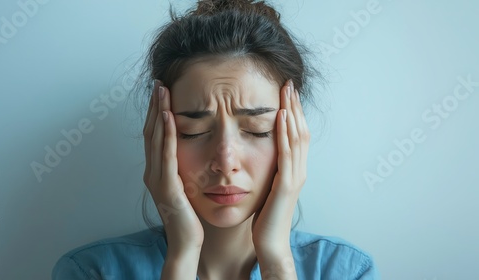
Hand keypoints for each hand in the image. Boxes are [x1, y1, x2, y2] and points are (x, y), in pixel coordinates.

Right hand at [143, 80, 203, 252]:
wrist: (187, 242)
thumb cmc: (190, 216)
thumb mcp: (186, 186)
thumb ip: (183, 168)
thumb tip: (191, 150)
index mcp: (157, 171)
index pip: (155, 135)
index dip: (157, 112)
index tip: (164, 91)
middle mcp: (152, 172)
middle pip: (151, 131)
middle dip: (155, 105)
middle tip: (160, 82)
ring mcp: (157, 179)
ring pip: (155, 138)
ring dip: (158, 112)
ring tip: (163, 90)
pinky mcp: (166, 186)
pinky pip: (166, 155)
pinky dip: (166, 134)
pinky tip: (169, 116)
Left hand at [252, 79, 308, 254]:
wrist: (270, 242)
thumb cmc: (266, 216)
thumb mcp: (270, 187)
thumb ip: (272, 170)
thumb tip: (266, 154)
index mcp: (295, 169)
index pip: (297, 134)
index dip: (294, 112)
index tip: (286, 93)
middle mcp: (299, 170)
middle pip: (301, 130)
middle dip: (295, 105)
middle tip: (289, 84)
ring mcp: (295, 176)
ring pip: (298, 137)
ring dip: (292, 112)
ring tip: (286, 92)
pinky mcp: (287, 184)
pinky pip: (287, 153)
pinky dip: (286, 133)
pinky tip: (281, 116)